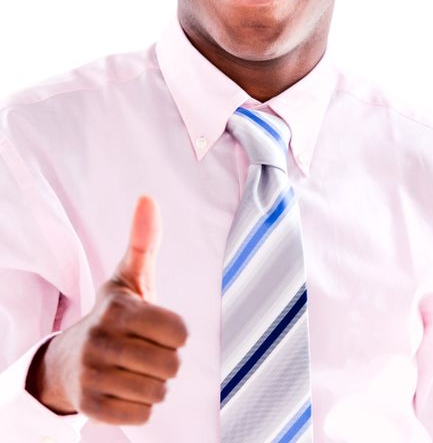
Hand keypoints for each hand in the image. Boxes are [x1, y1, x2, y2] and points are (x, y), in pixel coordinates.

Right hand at [26, 195, 188, 424]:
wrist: (71, 358)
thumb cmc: (114, 314)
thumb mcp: (129, 276)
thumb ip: (144, 241)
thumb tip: (148, 198)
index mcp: (118, 308)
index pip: (180, 332)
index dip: (175, 332)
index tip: (156, 326)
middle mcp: (101, 341)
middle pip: (172, 365)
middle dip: (166, 360)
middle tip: (145, 350)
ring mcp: (93, 376)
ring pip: (159, 392)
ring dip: (154, 384)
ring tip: (133, 368)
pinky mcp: (90, 408)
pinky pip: (142, 416)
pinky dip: (139, 406)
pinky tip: (123, 388)